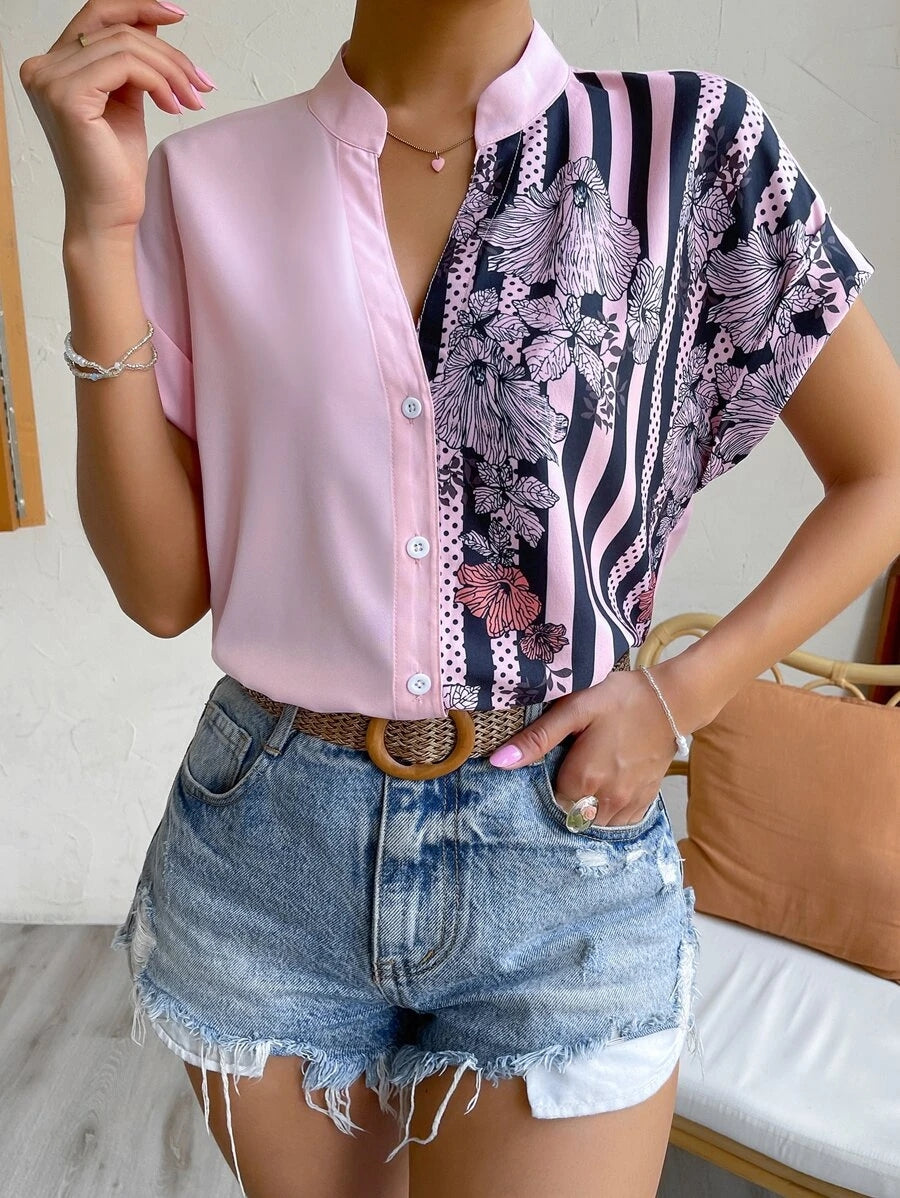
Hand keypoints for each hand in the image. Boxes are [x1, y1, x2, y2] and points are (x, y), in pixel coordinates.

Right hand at [18, 1, 214, 237]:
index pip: (96, 15)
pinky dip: (159, 83)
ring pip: (127, 46)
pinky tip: (174, 108)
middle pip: (116, 28)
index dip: (138, 6)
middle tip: (201, 82)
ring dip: (171, 71)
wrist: (107, 215)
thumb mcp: (127, 101)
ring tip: (192, 100)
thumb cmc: (115, 169)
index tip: (176, 14)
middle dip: (168, 51)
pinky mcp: (68, 98)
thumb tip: (152, 21)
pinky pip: (127, 66)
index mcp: (51, 67)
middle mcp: (42, 68)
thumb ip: (131, 61)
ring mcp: (50, 81)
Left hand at [489, 666, 689, 827]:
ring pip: (593, 823)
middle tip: (570, 766)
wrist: (671, 701)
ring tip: (587, 777)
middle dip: (564, 797)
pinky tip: (605, 788)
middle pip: (569, 814)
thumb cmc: (619, 699)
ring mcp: (627, 804)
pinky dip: (606, 812)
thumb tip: (498, 762)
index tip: (552, 763)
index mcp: (582, 778)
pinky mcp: (644, 801)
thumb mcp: (574, 709)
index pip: (548, 800)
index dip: (545, 783)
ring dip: (585, 807)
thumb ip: (537, 738)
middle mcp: (605, 800)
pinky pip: (618, 823)